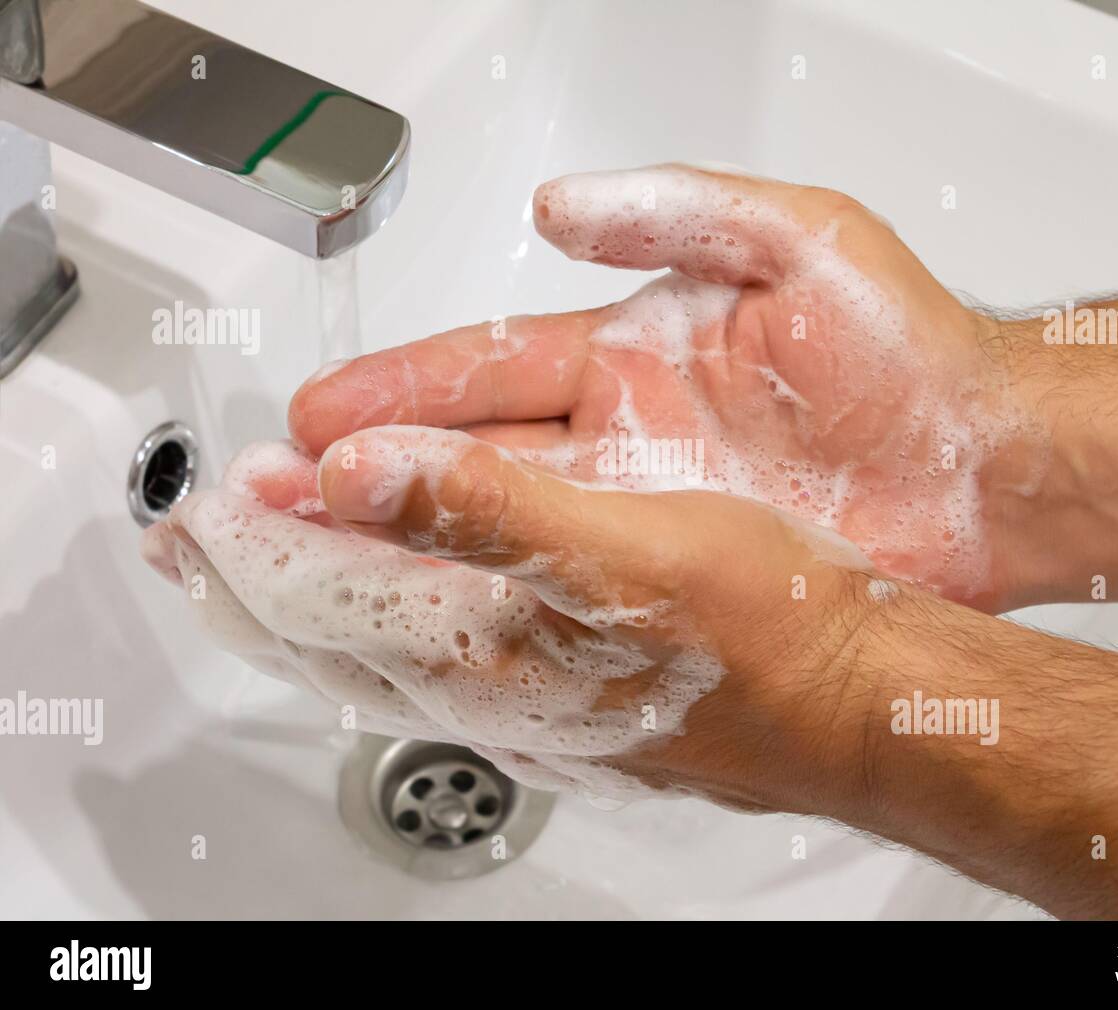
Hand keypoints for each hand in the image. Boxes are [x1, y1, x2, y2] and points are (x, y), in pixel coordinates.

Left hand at [142, 426, 883, 810]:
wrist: (858, 700)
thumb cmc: (770, 633)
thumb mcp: (628, 553)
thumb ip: (487, 511)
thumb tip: (360, 475)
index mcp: (490, 650)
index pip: (325, 597)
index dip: (256, 542)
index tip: (206, 502)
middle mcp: (495, 690)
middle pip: (333, 639)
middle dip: (257, 584)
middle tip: (199, 545)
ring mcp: (529, 702)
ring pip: (381, 654)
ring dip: (315, 603)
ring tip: (271, 571)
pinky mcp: (569, 696)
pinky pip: (439, 662)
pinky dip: (388, 622)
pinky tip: (399, 617)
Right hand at [290, 165, 1040, 610]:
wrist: (991, 466)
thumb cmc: (914, 350)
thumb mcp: (803, 240)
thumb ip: (682, 212)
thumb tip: (562, 208)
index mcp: (639, 348)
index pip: (493, 364)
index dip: (405, 386)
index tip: (327, 408)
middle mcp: (632, 429)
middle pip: (478, 451)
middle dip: (380, 470)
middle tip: (289, 493)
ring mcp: (655, 503)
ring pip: (510, 525)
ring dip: (424, 542)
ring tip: (334, 561)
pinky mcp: (691, 566)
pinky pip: (577, 582)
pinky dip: (509, 596)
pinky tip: (451, 612)